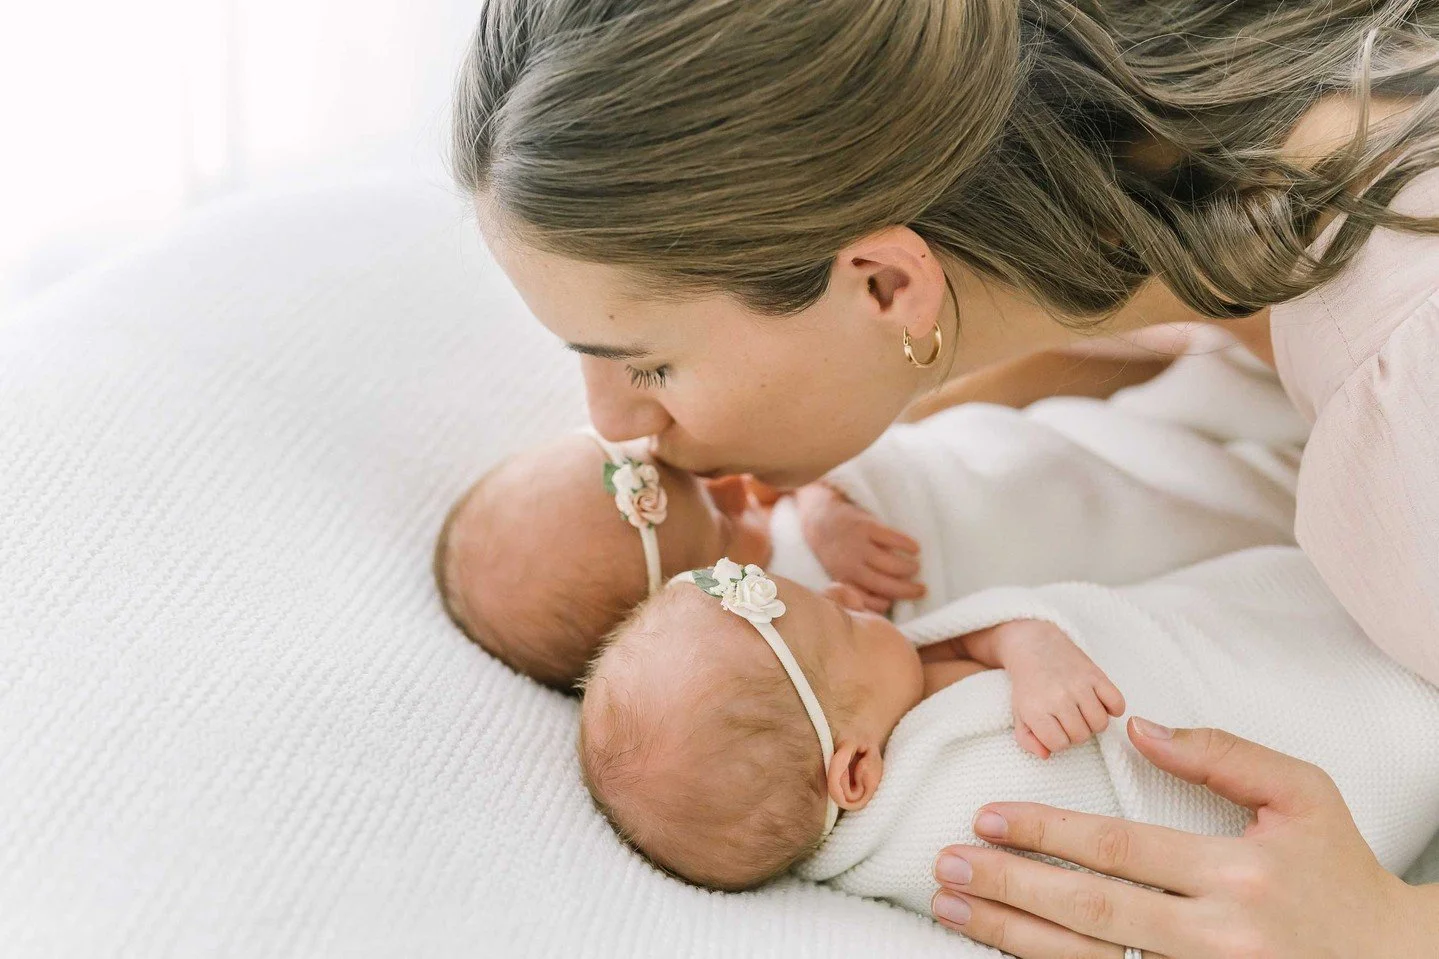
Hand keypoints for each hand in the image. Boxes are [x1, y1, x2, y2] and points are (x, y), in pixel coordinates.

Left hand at [794, 482, 924, 612]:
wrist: (820, 517)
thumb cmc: (834, 550)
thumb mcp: (837, 572)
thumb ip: (855, 586)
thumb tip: (881, 604)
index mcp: (843, 579)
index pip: (866, 600)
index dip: (882, 605)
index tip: (893, 602)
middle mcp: (851, 565)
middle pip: (884, 584)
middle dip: (907, 590)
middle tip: (921, 590)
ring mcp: (858, 545)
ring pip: (890, 563)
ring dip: (908, 568)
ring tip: (915, 567)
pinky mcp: (866, 526)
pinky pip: (892, 537)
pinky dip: (907, 544)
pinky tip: (915, 548)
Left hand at [931, 718, 1434, 957]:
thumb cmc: (1338, 868)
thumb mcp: (1302, 794)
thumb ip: (1223, 754)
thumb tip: (1138, 727)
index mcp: (1237, 874)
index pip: (1118, 847)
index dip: (1045, 832)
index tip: (986, 815)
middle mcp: (1216, 936)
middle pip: (1090, 910)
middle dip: (1008, 886)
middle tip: (946, 864)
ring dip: (1011, 935)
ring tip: (952, 908)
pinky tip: (1004, 948)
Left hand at [985, 619, 1124, 758]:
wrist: (1034, 646)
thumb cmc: (1029, 686)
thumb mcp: (1019, 714)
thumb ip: (1027, 740)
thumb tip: (1046, 756)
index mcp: (1035, 709)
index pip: (1059, 745)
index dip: (1058, 740)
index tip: (1054, 728)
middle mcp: (1057, 697)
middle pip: (1081, 736)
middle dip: (1076, 732)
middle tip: (1069, 719)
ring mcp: (1078, 685)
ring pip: (1100, 724)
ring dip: (1094, 723)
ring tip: (1083, 712)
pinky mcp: (1096, 673)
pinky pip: (1117, 703)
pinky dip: (1114, 708)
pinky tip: (1101, 703)